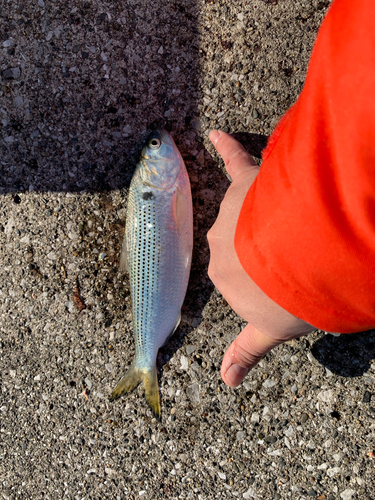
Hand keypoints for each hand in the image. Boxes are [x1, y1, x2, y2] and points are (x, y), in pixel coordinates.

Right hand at [207, 130, 313, 386]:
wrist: (306, 259)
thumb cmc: (289, 298)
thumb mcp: (271, 331)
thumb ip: (246, 351)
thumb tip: (227, 382)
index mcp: (221, 276)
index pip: (235, 277)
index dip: (263, 281)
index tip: (281, 282)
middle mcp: (217, 243)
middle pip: (239, 243)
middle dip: (264, 250)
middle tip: (298, 256)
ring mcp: (230, 211)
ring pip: (245, 212)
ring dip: (268, 218)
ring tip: (300, 228)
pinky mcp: (247, 184)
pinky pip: (233, 162)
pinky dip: (226, 148)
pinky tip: (215, 134)